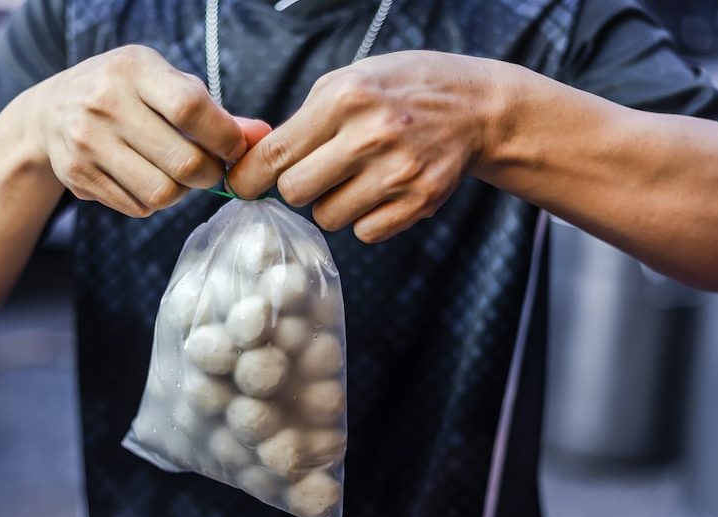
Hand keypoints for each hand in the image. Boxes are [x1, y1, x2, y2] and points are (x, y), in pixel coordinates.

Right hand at [24, 44, 270, 216]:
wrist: (50, 112)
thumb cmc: (125, 94)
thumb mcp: (164, 85)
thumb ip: (214, 112)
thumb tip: (261, 137)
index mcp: (133, 69)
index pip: (191, 108)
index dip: (224, 138)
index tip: (234, 150)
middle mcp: (105, 102)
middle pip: (183, 162)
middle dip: (209, 174)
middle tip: (209, 169)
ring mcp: (87, 142)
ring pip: (163, 193)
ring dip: (181, 192)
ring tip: (175, 174)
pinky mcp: (78, 176)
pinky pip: (139, 207)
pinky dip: (153, 202)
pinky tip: (145, 178)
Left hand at [228, 51, 503, 241]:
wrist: (475, 108)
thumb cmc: (401, 91)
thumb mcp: (350, 81)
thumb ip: (304, 119)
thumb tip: (252, 161)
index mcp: (346, 98)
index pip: (276, 153)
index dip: (250, 176)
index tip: (242, 186)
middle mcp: (371, 135)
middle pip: (295, 191)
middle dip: (297, 187)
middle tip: (316, 173)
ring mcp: (398, 172)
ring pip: (328, 217)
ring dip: (333, 204)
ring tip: (356, 178)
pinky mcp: (419, 201)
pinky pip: (365, 233)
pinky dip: (365, 219)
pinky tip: (381, 192)